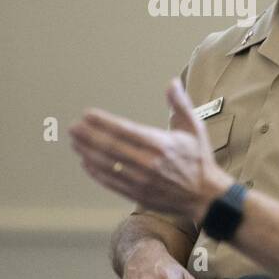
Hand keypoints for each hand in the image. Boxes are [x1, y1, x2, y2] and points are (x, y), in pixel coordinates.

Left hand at [71, 78, 232, 220]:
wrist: (205, 196)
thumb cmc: (199, 160)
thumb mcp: (195, 128)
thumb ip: (180, 104)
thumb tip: (171, 82)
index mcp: (160, 144)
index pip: (124, 130)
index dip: (103, 122)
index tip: (87, 114)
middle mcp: (148, 162)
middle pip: (111, 147)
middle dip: (89, 136)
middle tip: (73, 127)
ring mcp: (141, 180)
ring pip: (108, 165)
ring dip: (88, 152)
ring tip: (74, 142)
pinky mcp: (138, 194)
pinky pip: (111, 182)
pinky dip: (96, 172)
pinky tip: (85, 163)